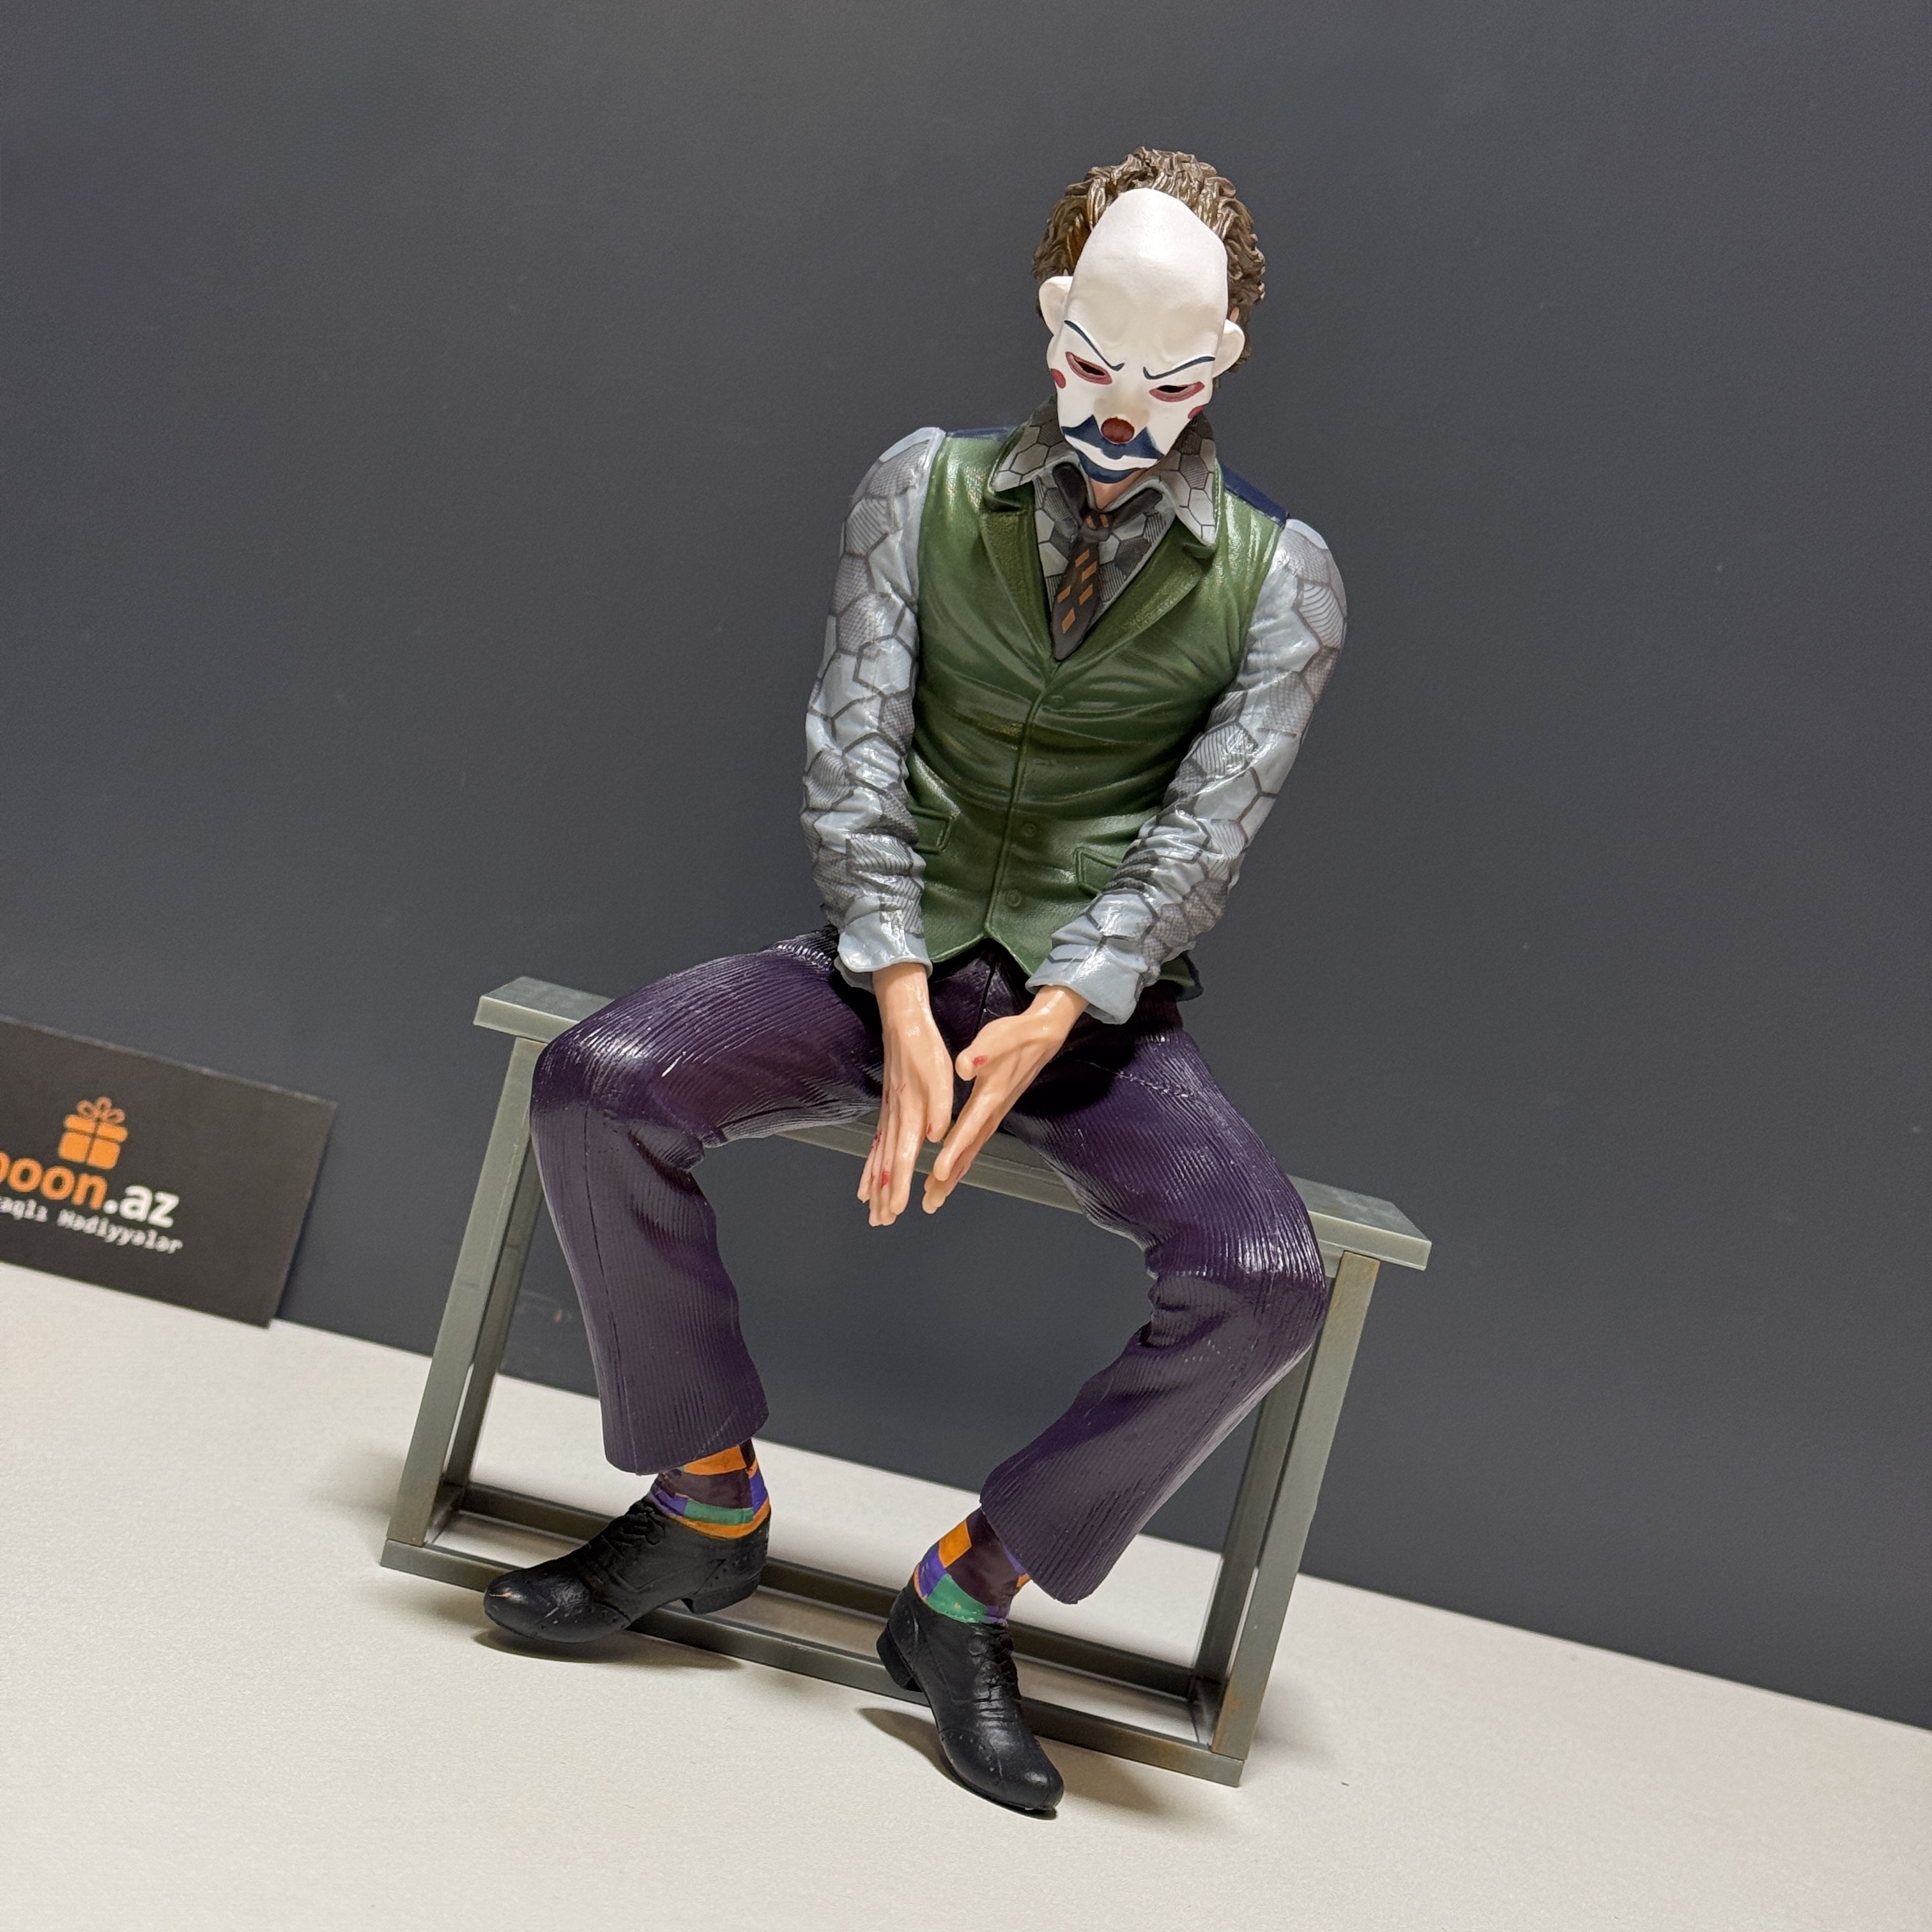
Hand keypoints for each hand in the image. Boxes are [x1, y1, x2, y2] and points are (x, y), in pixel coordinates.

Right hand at [858, 961, 954, 1226]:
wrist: (903, 1024)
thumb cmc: (924, 1049)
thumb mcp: (939, 1075)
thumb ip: (938, 1107)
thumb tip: (935, 1136)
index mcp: (909, 1112)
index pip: (902, 1156)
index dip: (898, 1184)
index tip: (896, 1208)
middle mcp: (895, 1118)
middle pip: (886, 1164)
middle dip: (884, 1195)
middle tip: (881, 1222)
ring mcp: (888, 1115)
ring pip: (878, 1157)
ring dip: (875, 1186)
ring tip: (871, 1210)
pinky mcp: (888, 1110)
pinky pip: (876, 1145)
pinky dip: (870, 1167)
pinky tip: (867, 1182)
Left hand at [923, 985, 1085, 1212]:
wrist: (1043, 1036)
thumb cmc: (1017, 1035)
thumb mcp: (997, 1037)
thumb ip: (981, 1053)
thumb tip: (964, 1067)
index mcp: (991, 1095)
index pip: (970, 1128)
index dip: (954, 1151)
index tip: (938, 1171)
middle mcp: (993, 1111)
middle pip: (969, 1150)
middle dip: (950, 1177)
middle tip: (931, 1201)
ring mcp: (995, 1113)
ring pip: (972, 1150)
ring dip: (955, 1174)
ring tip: (936, 1196)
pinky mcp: (994, 1111)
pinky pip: (975, 1141)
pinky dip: (962, 1159)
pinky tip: (951, 1170)